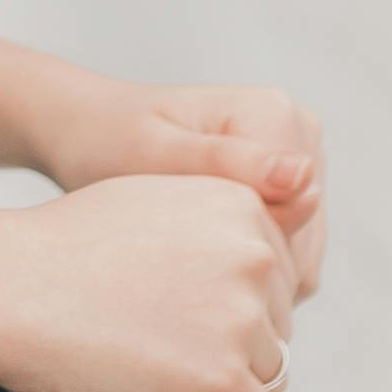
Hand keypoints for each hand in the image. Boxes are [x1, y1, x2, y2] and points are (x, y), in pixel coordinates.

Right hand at [0, 172, 300, 391]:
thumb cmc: (59, 249)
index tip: (197, 322)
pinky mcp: (222, 381)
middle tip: (170, 352)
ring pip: (272, 375)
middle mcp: (252, 255)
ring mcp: (240, 319)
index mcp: (240, 203)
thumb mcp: (152, 201)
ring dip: (230, 386)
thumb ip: (214, 227)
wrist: (2, 285)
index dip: (238, 305)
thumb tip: (261, 270)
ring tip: (171, 383)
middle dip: (236, 345)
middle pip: (278, 325)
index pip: (278, 274)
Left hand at [24, 75, 323, 302]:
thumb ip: (231, 166)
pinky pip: (285, 249)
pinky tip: (199, 261)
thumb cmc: (107, 139)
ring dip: (249, 273)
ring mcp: (295, 158)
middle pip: (305, 238)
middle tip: (180, 276)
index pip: (299, 220)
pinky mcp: (284, 185)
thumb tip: (305, 179)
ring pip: (298, 252)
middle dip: (251, 271)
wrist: (87, 129)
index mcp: (276, 115)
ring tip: (185, 265)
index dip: (249, 263)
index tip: (186, 268)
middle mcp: (298, 131)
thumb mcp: (156, 154)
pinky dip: (246, 266)